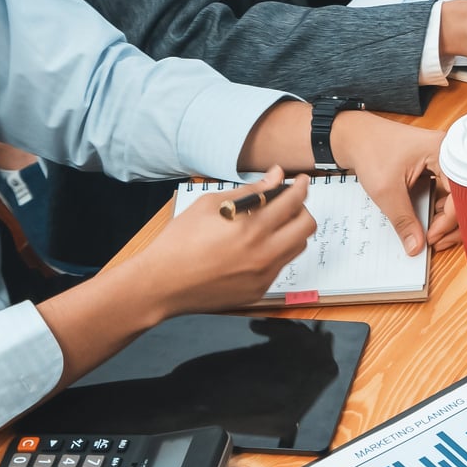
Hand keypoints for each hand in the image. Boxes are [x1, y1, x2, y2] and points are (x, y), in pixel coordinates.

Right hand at [134, 167, 317, 312]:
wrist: (160, 284)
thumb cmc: (179, 241)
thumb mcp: (210, 205)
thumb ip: (250, 191)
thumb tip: (276, 176)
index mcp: (252, 228)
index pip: (294, 202)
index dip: (301, 187)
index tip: (302, 181)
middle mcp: (264, 254)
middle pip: (307, 226)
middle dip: (301, 209)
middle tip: (288, 203)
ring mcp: (264, 275)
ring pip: (297, 247)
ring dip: (291, 231)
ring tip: (271, 224)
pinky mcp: (259, 290)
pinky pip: (280, 266)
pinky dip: (275, 252)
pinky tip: (254, 247)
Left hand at [329, 111, 460, 253]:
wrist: (354, 135)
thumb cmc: (369, 149)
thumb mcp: (386, 190)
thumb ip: (403, 220)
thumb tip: (416, 246)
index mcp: (444, 152)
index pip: (460, 195)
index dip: (448, 221)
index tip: (431, 237)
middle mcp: (450, 155)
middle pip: (464, 198)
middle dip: (450, 224)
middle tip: (434, 241)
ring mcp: (444, 161)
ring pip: (456, 198)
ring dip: (445, 219)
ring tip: (430, 234)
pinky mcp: (436, 168)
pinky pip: (445, 193)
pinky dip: (438, 210)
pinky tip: (428, 221)